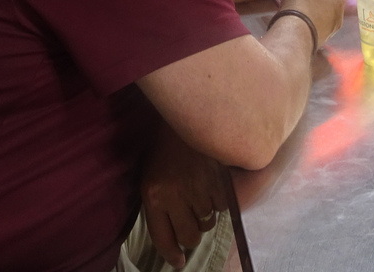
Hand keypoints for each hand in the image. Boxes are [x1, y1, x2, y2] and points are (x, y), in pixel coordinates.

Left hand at [139, 126, 230, 269]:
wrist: (183, 117)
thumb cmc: (164, 149)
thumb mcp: (150, 177)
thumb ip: (158, 206)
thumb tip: (172, 241)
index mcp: (153, 195)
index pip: (162, 238)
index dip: (171, 254)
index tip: (178, 260)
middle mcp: (175, 195)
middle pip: (189, 236)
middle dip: (191, 233)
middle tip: (190, 219)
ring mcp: (198, 187)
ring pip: (208, 223)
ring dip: (205, 215)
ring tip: (199, 196)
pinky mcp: (218, 179)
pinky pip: (223, 207)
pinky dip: (219, 201)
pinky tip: (211, 186)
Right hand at [279, 0, 344, 44]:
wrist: (296, 33)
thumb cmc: (302, 2)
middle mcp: (340, 11)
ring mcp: (333, 27)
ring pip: (323, 11)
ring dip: (314, 8)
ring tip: (299, 8)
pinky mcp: (324, 38)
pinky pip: (318, 23)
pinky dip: (311, 20)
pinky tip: (301, 20)